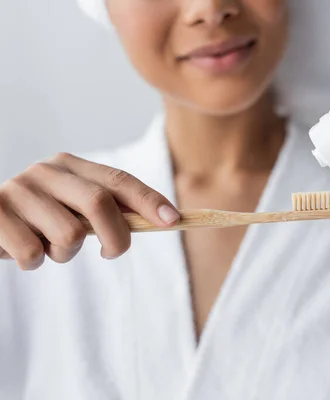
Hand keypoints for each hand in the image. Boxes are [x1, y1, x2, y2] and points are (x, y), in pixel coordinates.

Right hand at [0, 153, 179, 269]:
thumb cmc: (38, 220)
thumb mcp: (71, 209)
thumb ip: (108, 210)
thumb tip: (163, 218)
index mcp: (69, 166)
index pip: (118, 180)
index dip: (148, 199)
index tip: (173, 220)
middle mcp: (44, 172)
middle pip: (99, 203)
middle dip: (117, 236)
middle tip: (112, 252)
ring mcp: (18, 190)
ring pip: (69, 236)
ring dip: (66, 254)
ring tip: (48, 246)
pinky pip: (33, 253)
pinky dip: (34, 262)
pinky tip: (22, 251)